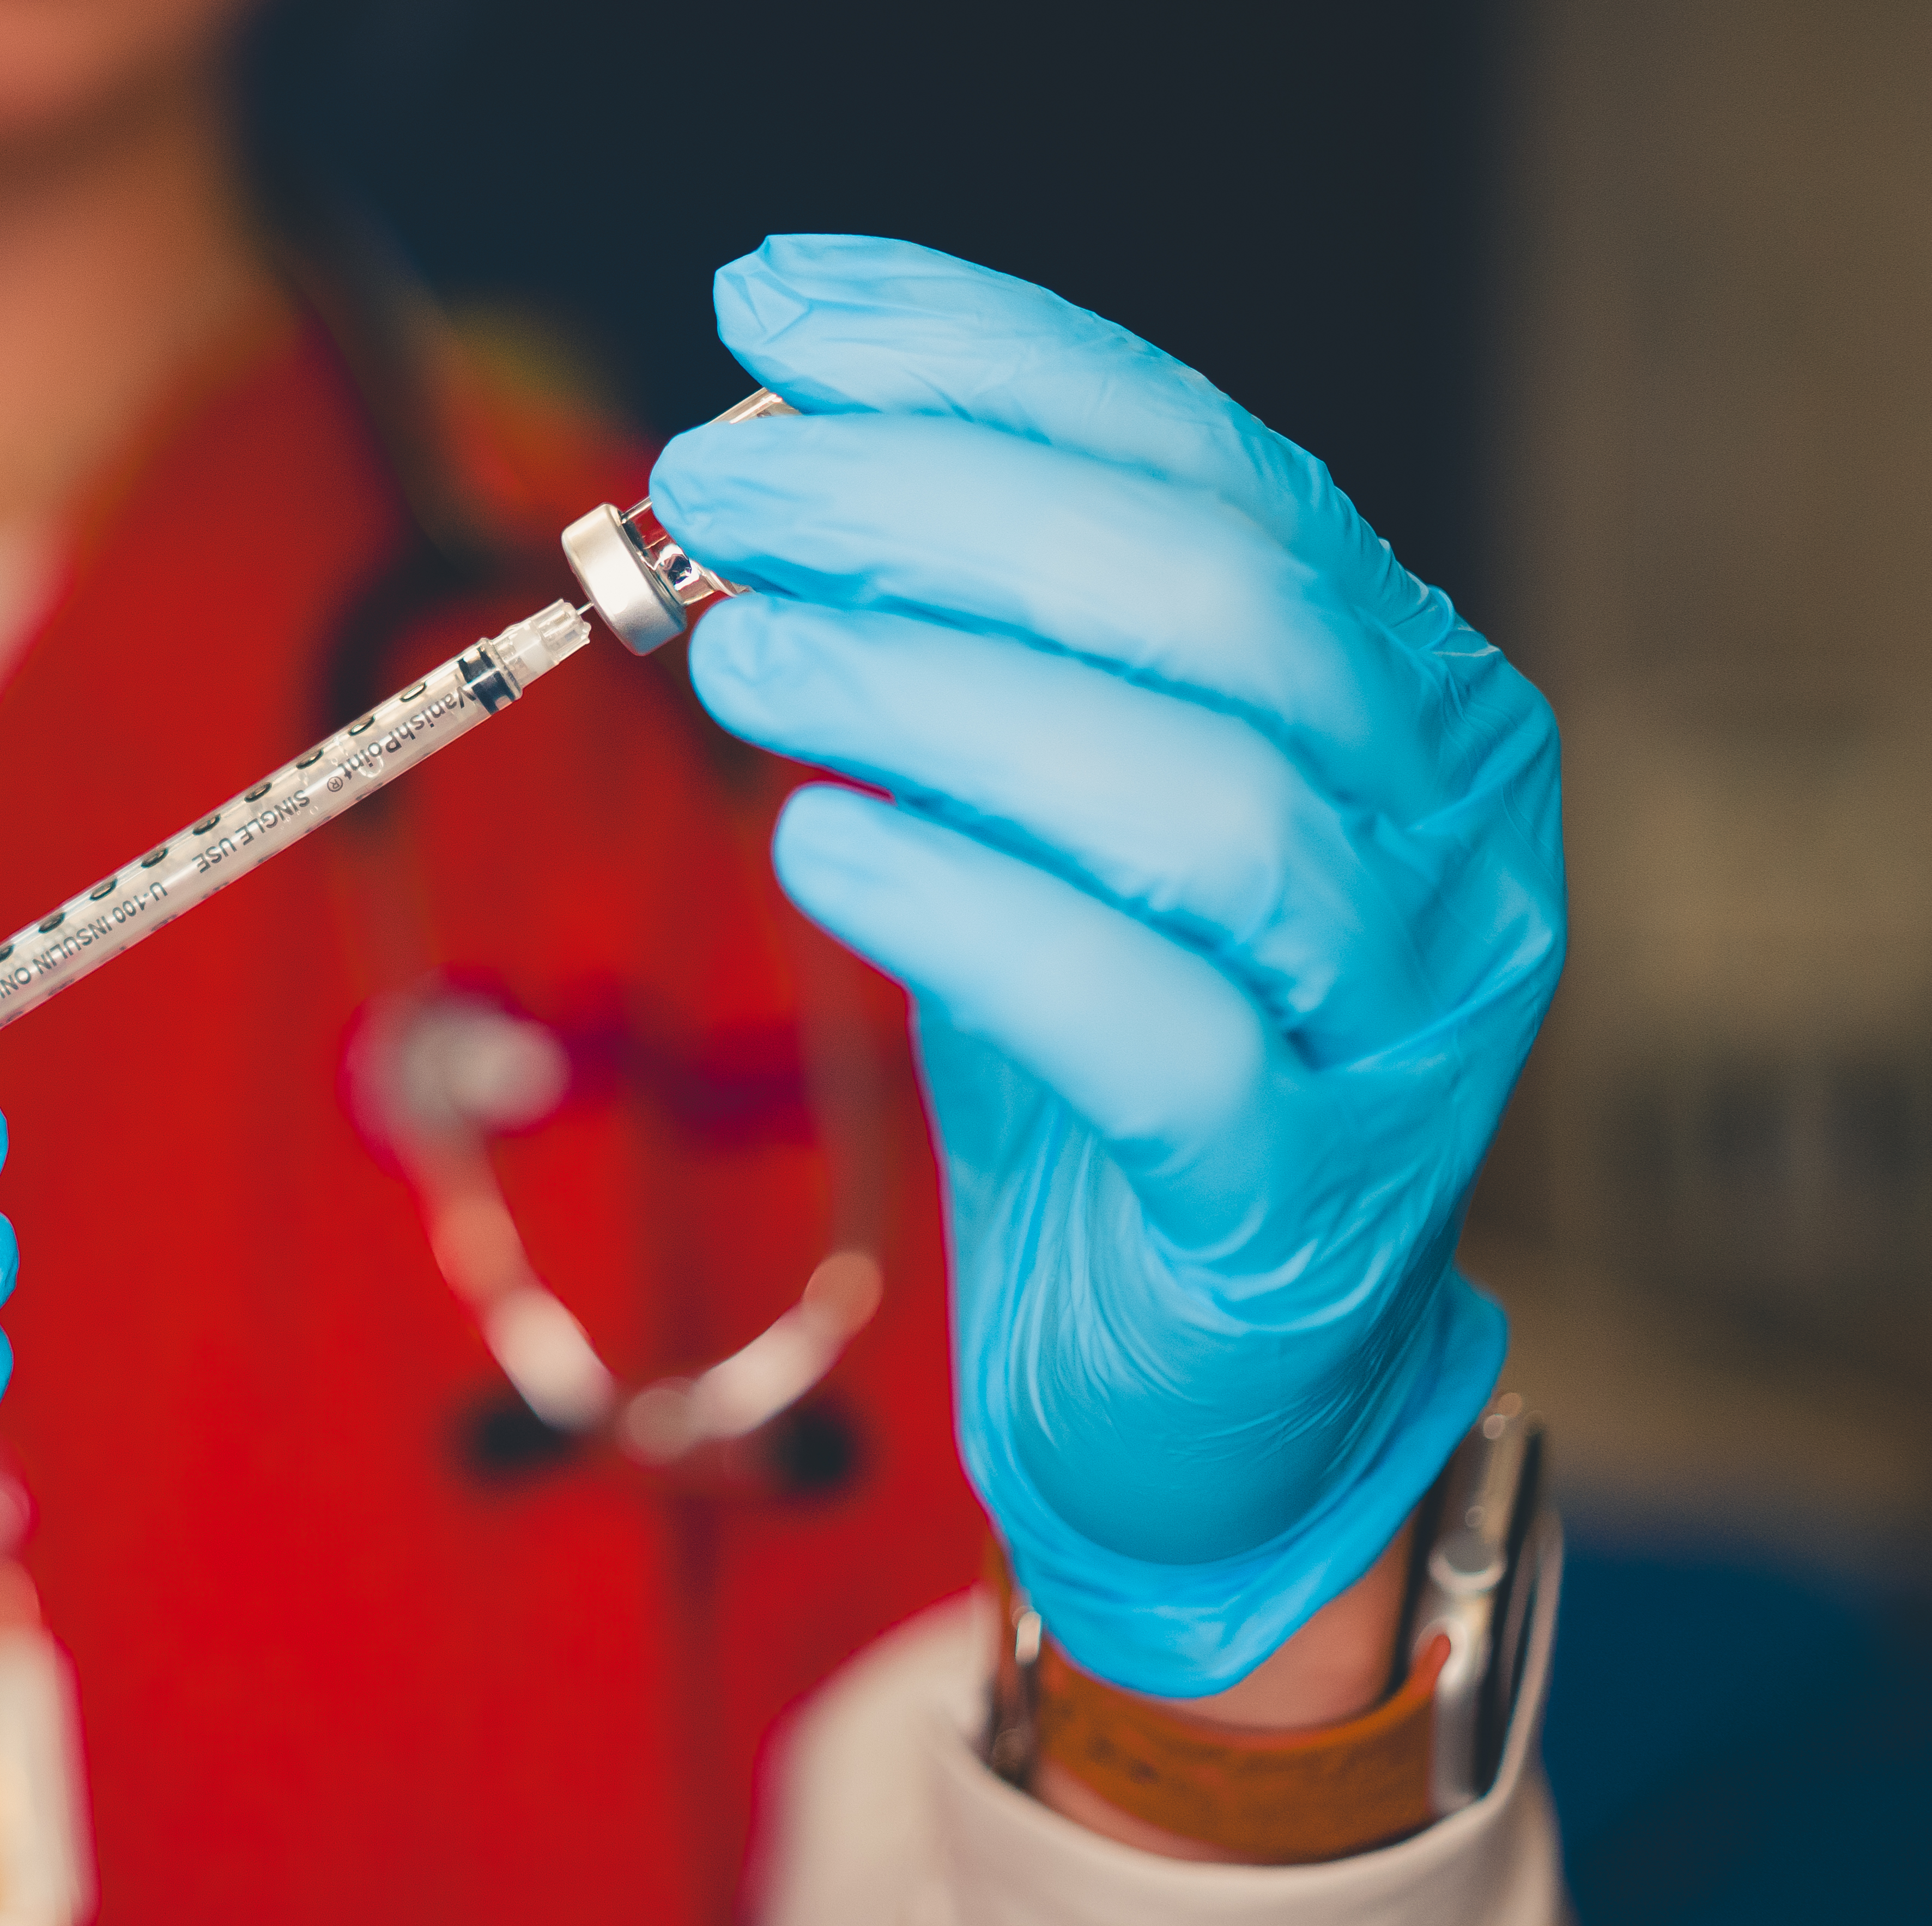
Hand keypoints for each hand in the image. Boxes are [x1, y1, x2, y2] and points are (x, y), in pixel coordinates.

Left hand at [655, 237, 1561, 1695]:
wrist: (1199, 1384)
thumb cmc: (1109, 1062)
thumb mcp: (1031, 816)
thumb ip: (960, 652)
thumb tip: (780, 466)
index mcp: (1391, 685)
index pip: (1206, 456)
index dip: (985, 358)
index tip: (772, 310)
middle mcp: (1444, 823)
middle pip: (1214, 596)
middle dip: (939, 506)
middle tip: (711, 489)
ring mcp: (1403, 1016)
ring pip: (1199, 799)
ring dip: (937, 694)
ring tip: (734, 656)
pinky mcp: (1305, 1196)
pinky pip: (1158, 1026)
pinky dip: (973, 914)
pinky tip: (821, 847)